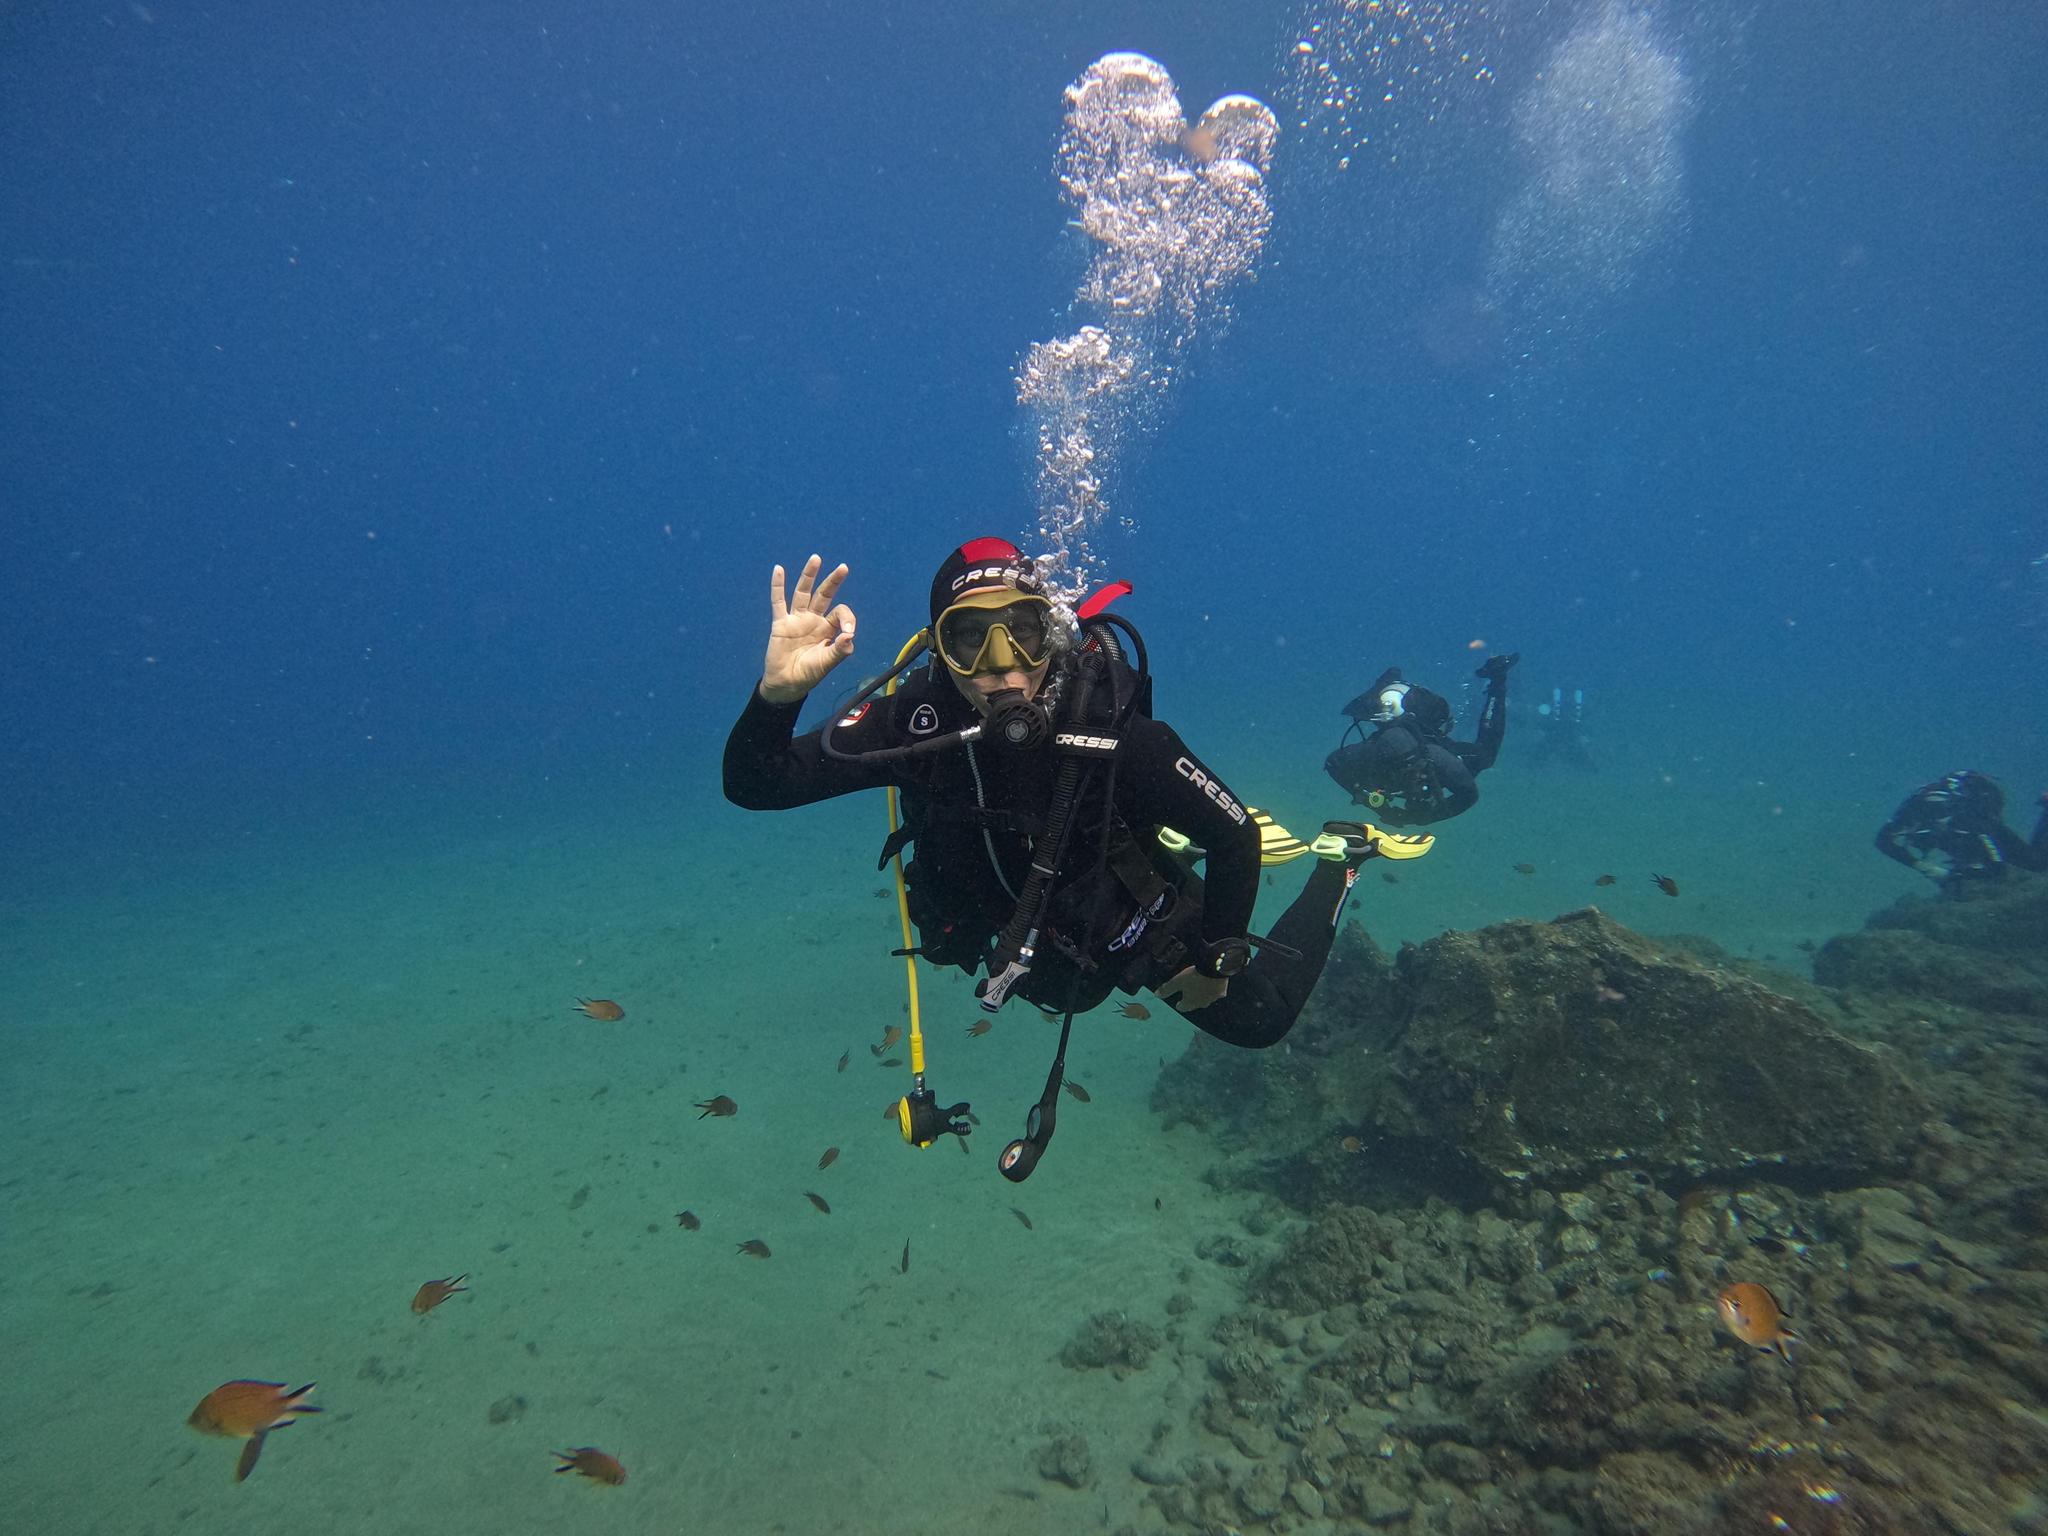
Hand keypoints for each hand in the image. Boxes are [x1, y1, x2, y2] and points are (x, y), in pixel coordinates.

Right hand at [760, 555, 855, 703]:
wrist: (787, 684)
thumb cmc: (809, 674)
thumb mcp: (827, 662)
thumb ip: (839, 649)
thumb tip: (850, 636)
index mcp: (828, 628)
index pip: (840, 613)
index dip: (847, 619)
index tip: (848, 633)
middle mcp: (814, 620)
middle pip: (824, 595)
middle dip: (833, 581)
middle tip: (844, 567)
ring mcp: (796, 619)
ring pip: (803, 593)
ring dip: (809, 575)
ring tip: (816, 558)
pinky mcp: (781, 623)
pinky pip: (778, 601)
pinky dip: (777, 586)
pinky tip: (779, 570)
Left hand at [1155, 966, 1228, 1011]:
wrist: (1214, 969)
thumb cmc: (1193, 977)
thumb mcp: (1177, 981)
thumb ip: (1167, 989)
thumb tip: (1156, 995)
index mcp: (1190, 1003)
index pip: (1183, 1007)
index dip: (1180, 1004)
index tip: (1178, 1003)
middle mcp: (1201, 1004)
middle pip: (1195, 1004)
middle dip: (1191, 1000)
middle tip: (1188, 994)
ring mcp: (1212, 999)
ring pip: (1206, 999)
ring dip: (1202, 995)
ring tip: (1200, 988)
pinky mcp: (1221, 992)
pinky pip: (1216, 993)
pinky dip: (1213, 990)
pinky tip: (1212, 984)